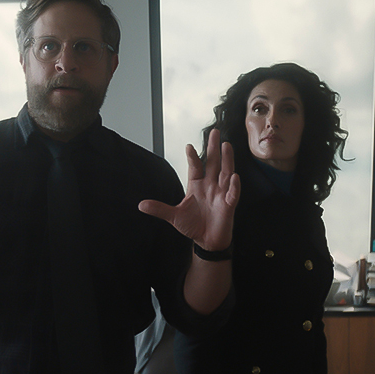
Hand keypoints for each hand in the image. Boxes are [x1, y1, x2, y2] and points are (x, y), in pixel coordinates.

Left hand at [139, 129, 239, 250]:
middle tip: (214, 132)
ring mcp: (221, 194)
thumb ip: (159, 209)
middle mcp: (210, 186)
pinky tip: (233, 177)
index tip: (189, 146)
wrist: (207, 241)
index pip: (195, 167)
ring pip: (225, 172)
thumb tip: (141, 205)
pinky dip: (234, 185)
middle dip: (213, 148)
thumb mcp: (173, 216)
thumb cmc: (193, 225)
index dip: (193, 157)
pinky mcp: (229, 204)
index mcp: (197, 185)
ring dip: (227, 159)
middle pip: (213, 163)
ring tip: (226, 145)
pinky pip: (233, 193)